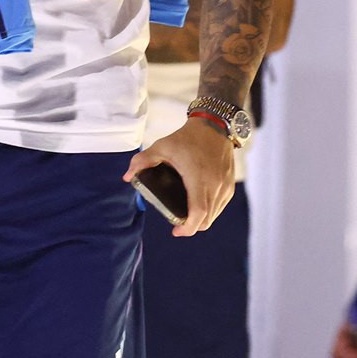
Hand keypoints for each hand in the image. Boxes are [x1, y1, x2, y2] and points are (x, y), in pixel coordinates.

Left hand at [123, 116, 233, 236]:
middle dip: (191, 226)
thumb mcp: (162, 146)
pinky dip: (210, 211)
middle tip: (177, 224)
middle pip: (206, 219)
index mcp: (198, 178)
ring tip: (186, 216)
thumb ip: (142, 161)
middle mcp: (215, 185)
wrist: (215, 126)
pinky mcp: (230, 184)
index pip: (198, 213)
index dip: (188, 228)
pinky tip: (198, 205)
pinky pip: (220, 206)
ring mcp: (225, 186)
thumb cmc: (188, 137)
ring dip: (201, 219)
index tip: (176, 231)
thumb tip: (126, 177)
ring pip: (214, 215)